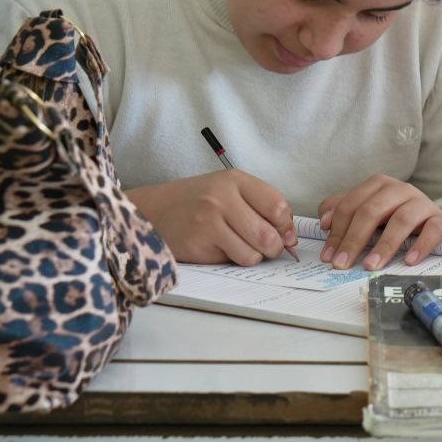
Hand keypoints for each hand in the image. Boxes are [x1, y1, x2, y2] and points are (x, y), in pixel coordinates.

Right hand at [128, 170, 294, 265]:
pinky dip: (234, 260)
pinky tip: (221, 249)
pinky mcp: (198, 243)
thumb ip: (260, 207)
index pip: (279, 206)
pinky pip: (234, 261)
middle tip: (267, 247)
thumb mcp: (228, 191)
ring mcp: (208, 220)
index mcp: (235, 180)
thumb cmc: (197, 202)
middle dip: (274, 247)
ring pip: (254, 252)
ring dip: (254, 256)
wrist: (152, 210)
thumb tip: (290, 238)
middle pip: (270, 234)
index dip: (286, 226)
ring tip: (241, 246)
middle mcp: (222, 197)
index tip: (284, 233)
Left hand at [317, 174, 441, 269]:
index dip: (337, 231)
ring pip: (401, 220)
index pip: (351, 205)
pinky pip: (432, 230)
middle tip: (342, 264)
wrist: (432, 221)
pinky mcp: (440, 219)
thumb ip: (343, 211)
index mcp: (378, 184)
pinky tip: (409, 261)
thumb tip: (325, 222)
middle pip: (372, 210)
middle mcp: (400, 189)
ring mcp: (421, 203)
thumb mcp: (368, 211)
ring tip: (371, 266)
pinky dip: (420, 245)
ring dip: (384, 245)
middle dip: (354, 239)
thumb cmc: (393, 217)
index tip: (328, 257)